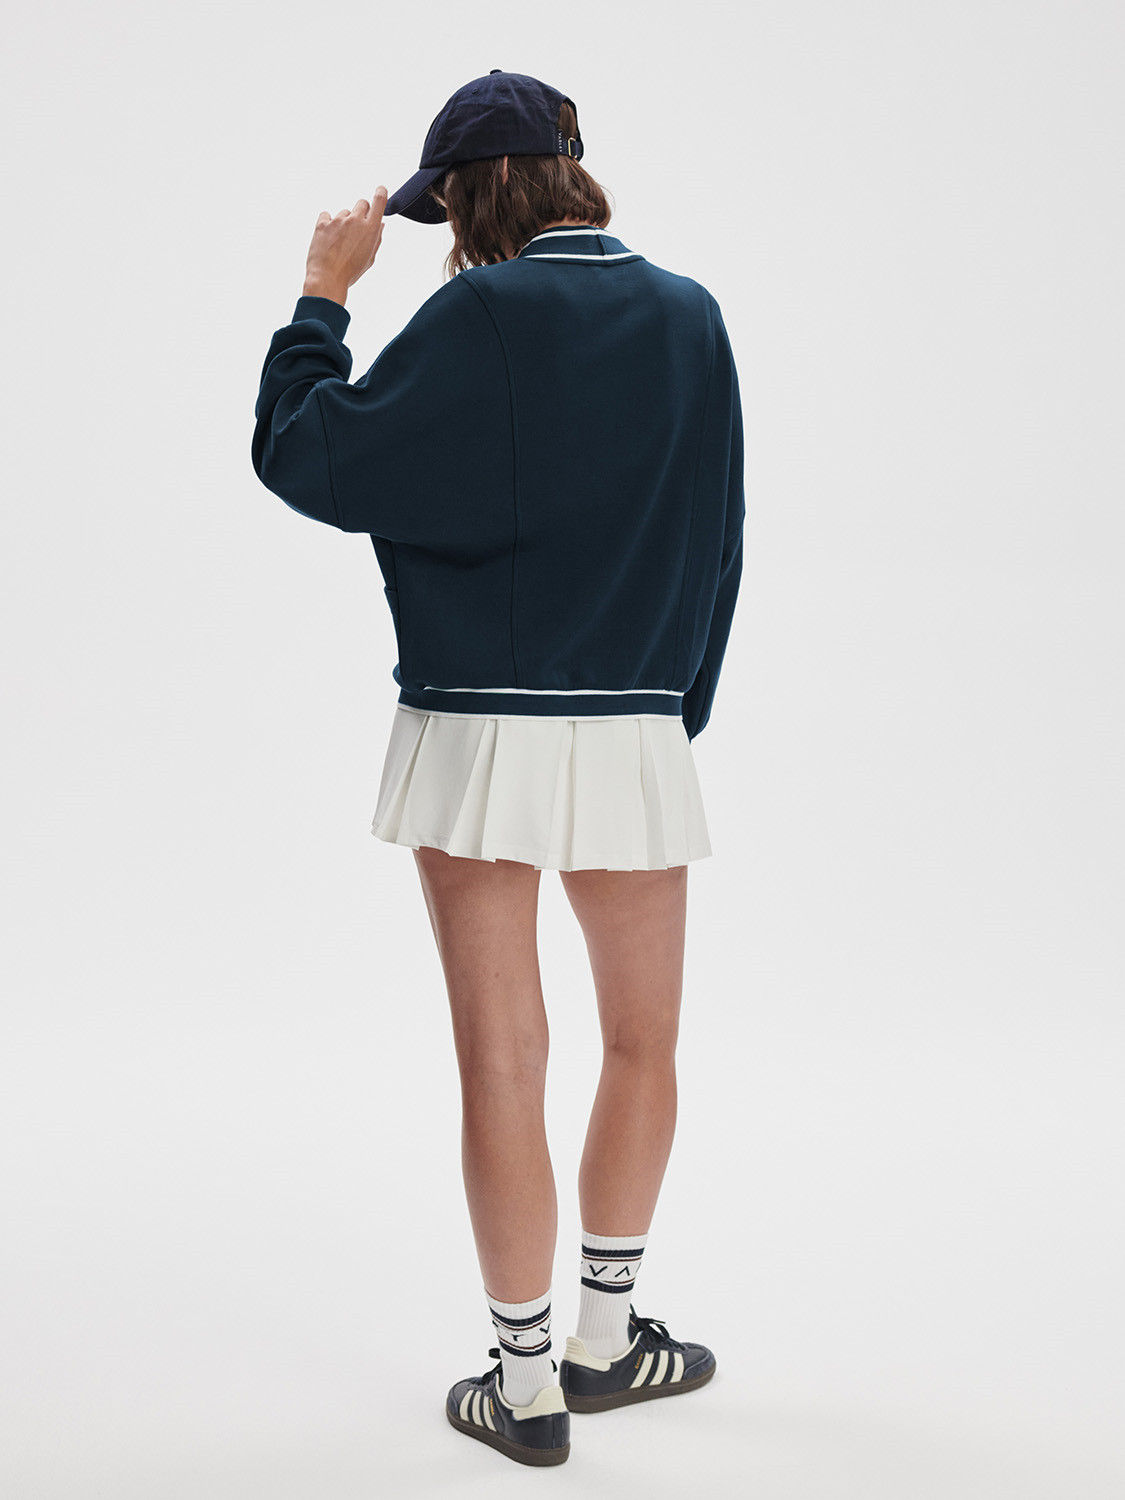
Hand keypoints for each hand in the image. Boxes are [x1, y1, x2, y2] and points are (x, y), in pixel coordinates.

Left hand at [303, 187, 387, 304]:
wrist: (327, 279)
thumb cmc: (349, 272)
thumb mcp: (369, 258)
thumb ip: (376, 239)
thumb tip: (380, 224)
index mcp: (370, 229)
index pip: (379, 201)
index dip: (381, 193)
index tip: (380, 190)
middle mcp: (355, 221)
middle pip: (361, 203)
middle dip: (361, 212)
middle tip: (357, 228)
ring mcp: (338, 221)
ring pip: (344, 213)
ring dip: (344, 223)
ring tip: (339, 243)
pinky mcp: (322, 223)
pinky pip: (326, 215)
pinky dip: (328, 223)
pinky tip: (328, 237)